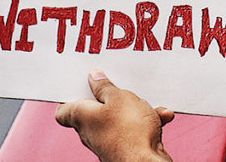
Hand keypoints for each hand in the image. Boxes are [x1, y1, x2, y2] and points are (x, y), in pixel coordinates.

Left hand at [56, 69, 174, 161]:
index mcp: (81, 116)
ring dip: (135, 109)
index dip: (70, 96)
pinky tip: (161, 115)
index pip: (64, 110)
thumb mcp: (119, 97)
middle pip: (95, 110)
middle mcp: (91, 131)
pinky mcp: (127, 147)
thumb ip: (105, 87)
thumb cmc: (128, 130)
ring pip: (119, 118)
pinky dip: (147, 121)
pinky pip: (134, 129)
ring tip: (146, 102)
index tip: (81, 84)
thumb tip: (94, 78)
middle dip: (110, 97)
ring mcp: (109, 141)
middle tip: (118, 85)